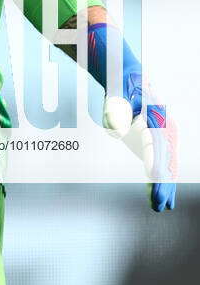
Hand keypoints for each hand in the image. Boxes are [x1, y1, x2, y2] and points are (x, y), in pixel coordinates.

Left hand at [103, 90, 177, 212]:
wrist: (128, 79)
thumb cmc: (121, 87)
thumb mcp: (116, 96)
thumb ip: (117, 111)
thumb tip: (118, 128)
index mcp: (156, 117)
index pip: (158, 148)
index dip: (158, 169)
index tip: (157, 186)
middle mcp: (165, 127)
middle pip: (167, 160)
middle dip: (165, 185)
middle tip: (159, 206)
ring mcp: (165, 134)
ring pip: (168, 164)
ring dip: (165, 186)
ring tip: (161, 206)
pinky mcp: (158, 139)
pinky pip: (161, 161)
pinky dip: (160, 177)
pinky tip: (156, 192)